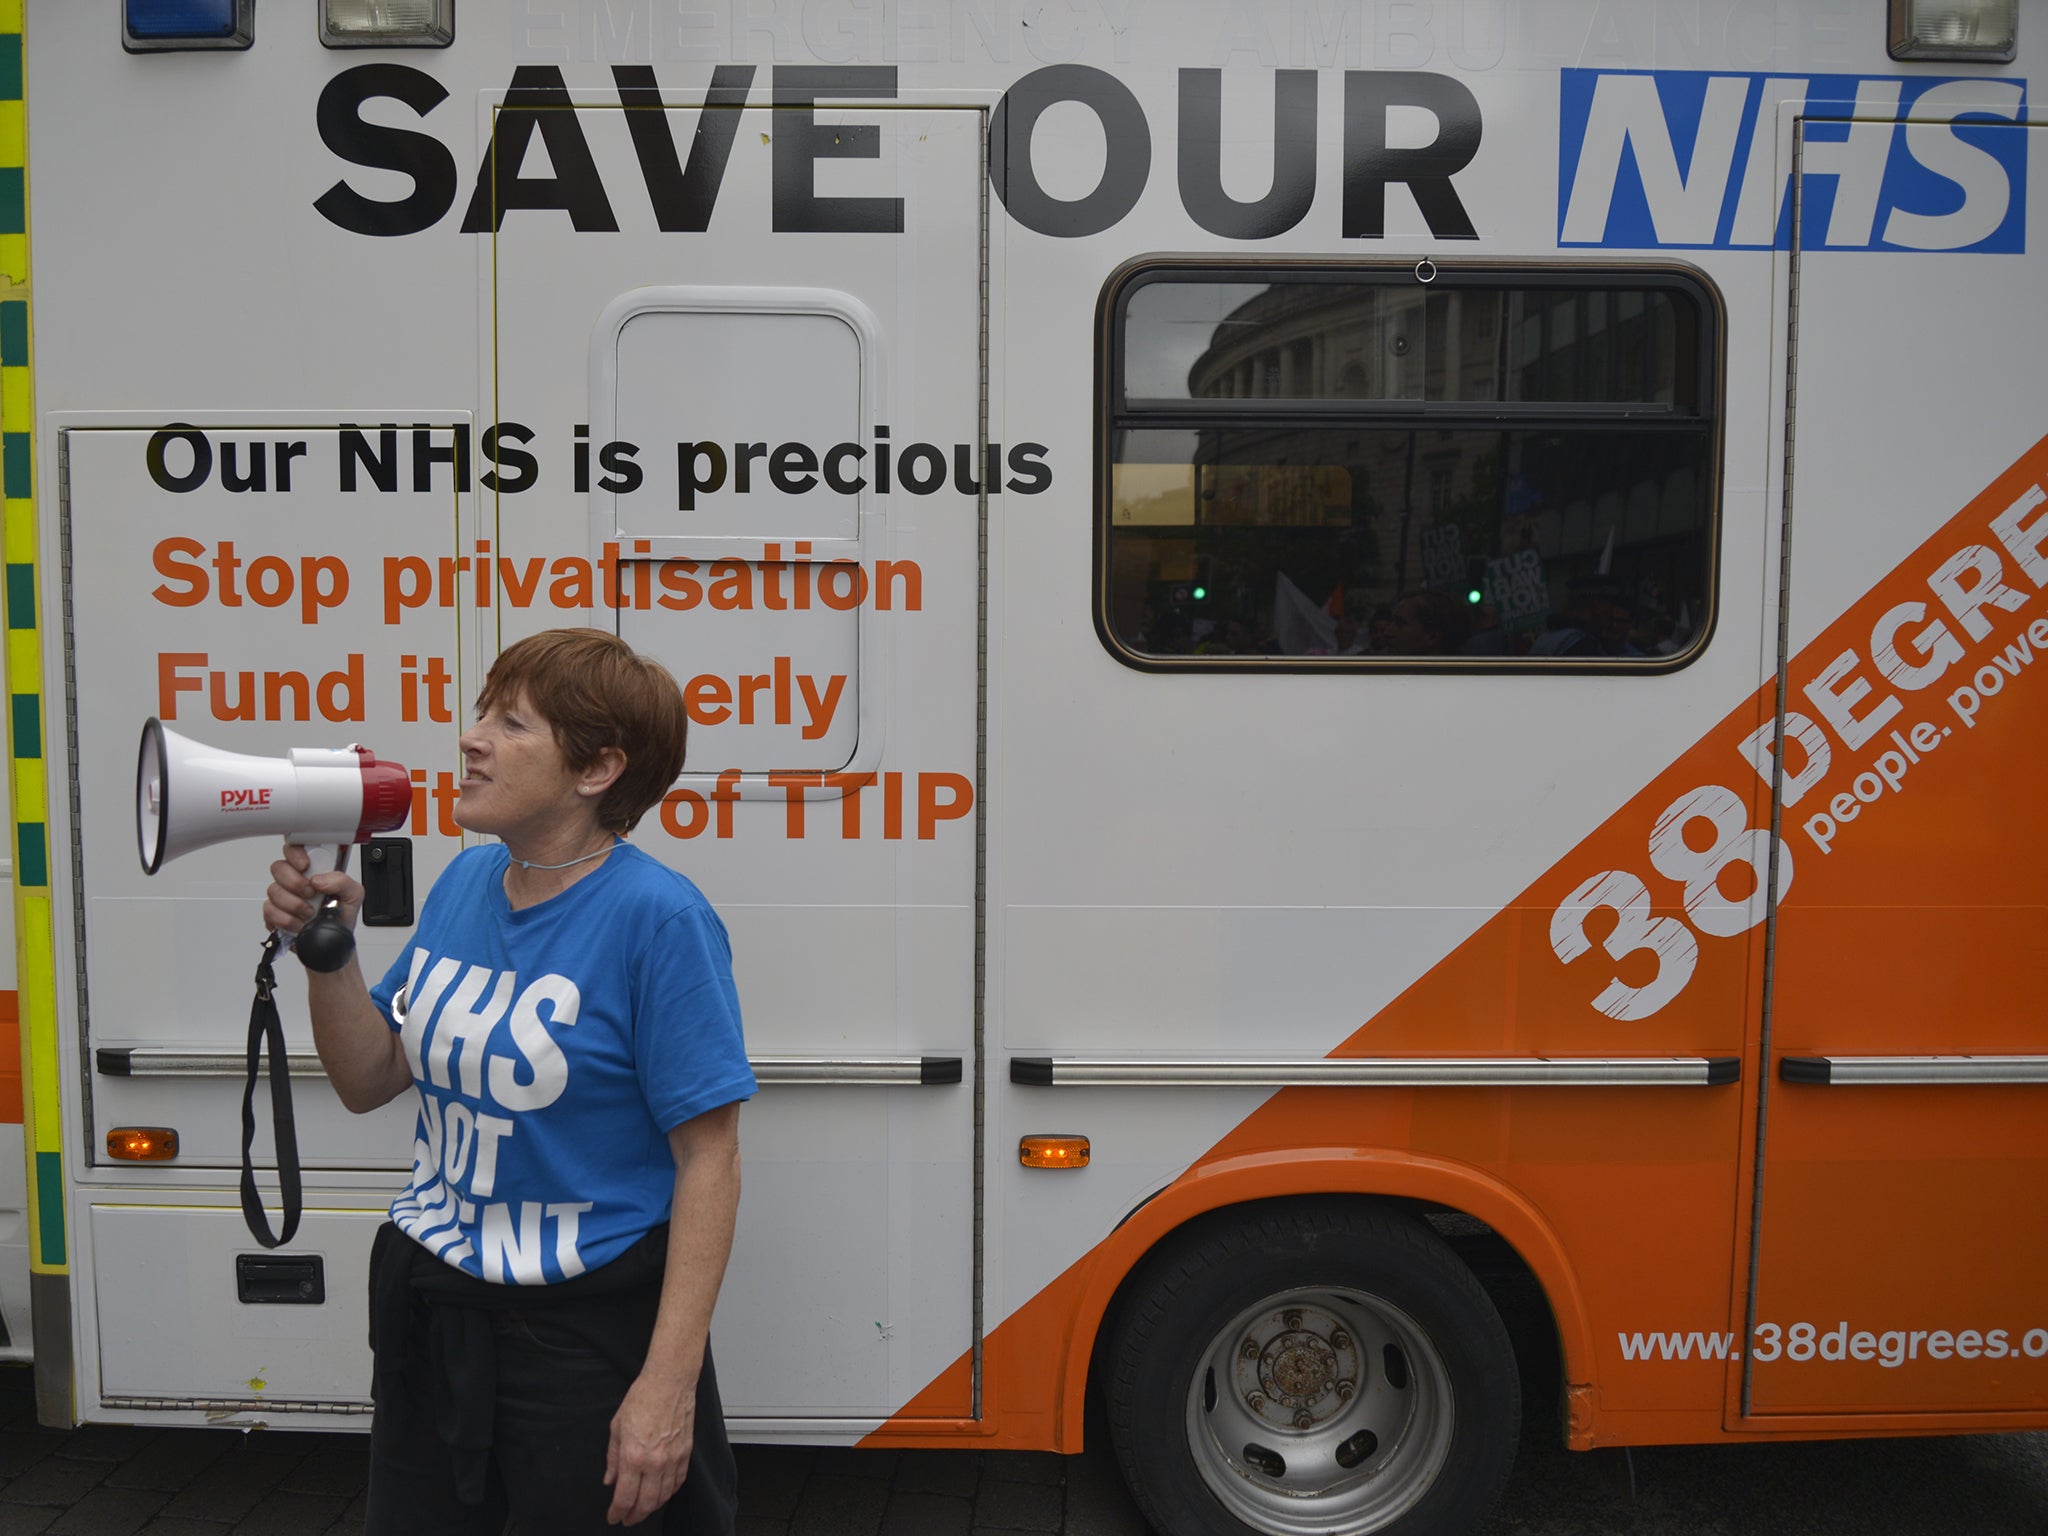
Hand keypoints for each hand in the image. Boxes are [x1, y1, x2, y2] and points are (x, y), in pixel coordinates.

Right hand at [262, 843, 363, 936]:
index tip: (305, 866)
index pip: (295, 849)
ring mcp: (282, 897)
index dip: (295, 853)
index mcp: (313, 869)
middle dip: (295, 883)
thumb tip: (319, 880)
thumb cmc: (341, 916)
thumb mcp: (354, 895)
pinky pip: (269, 911)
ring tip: (310, 914)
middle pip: (278, 868)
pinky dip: (287, 920)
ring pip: (273, 891)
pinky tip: (299, 923)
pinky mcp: (273, 914)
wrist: (333, 943)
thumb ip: (342, 881)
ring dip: (294, 905)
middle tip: (311, 894)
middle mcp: (295, 880)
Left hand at [604, 1368, 694, 1524]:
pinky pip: (679, 1482)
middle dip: (634, 1516)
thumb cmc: (643, 1398)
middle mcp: (654, 1462)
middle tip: (627, 1518)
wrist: (669, 1382)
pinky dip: (670, 1493)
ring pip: (664, 1496)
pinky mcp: (686, 1453)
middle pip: (646, 1503)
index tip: (613, 1516)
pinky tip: (662, 1494)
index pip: (624, 1497)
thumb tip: (610, 1479)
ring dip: (652, 1507)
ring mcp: (673, 1459)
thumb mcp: (616, 1428)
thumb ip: (612, 1458)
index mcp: (633, 1456)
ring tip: (643, 1509)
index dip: (617, 1512)